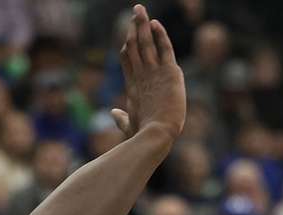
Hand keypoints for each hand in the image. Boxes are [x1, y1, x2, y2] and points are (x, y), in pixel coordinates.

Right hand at [111, 5, 185, 141]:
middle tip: (135, 11)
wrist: (156, 135)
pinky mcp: (169, 73)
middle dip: (133, 27)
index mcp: (132, 86)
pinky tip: (155, 23)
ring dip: (142, 25)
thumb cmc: (142, 135)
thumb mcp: (129, 125)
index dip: (127, 45)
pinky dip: (160, 35)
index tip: (129, 35)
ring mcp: (153, 73)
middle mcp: (141, 76)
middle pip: (134, 46)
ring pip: (146, 43)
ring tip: (140, 9)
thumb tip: (113, 114)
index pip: (127, 59)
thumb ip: (120, 119)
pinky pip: (164, 48)